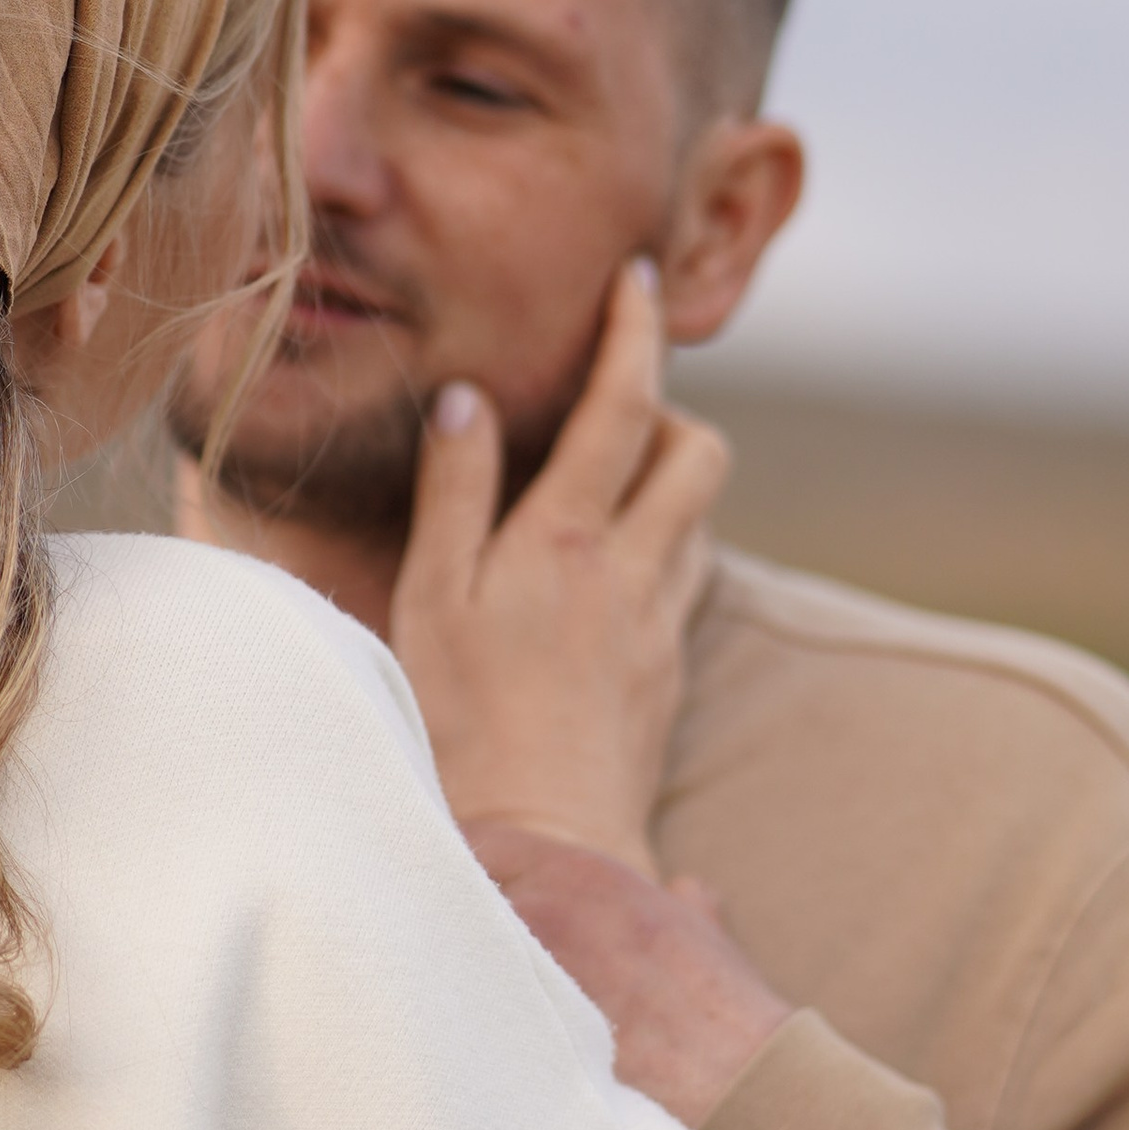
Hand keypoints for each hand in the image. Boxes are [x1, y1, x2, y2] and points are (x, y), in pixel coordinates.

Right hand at [390, 259, 725, 869]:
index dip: (635, 332)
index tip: (637, 280)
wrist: (545, 849)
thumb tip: (467, 399)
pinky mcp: (669, 676)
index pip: (622, 404)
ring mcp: (661, 626)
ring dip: (666, 484)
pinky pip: (685, 581)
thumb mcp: (430, 600)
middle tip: (607, 413)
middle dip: (669, 411)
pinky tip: (606, 579)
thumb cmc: (461, 727)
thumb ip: (454, 492)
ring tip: (598, 492)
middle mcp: (634, 572)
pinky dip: (661, 550)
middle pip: (698, 451)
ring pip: (698, 516)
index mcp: (569, 540)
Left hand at [464, 819, 790, 1129]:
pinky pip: (459, 1020)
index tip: (442, 893)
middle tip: (431, 954)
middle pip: (445, 895)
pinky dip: (455, 1028)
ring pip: (446, 958)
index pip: (476, 843)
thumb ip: (682, 904)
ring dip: (442, 977)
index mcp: (582, 873)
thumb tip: (687, 892)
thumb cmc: (726, 1012)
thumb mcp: (704, 932)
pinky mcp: (515, 1033)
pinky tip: (458, 1048)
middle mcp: (545, 909)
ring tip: (439, 1002)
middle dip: (437, 921)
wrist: (742, 1085)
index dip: (453, 867)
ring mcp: (526, 971)